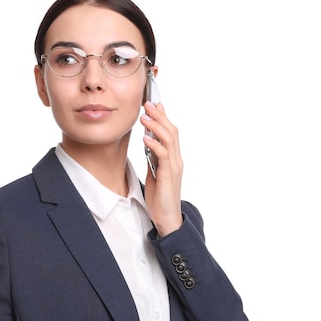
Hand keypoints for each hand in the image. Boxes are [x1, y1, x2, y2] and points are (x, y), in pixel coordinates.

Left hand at [141, 101, 183, 236]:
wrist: (167, 217)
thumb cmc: (160, 196)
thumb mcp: (154, 172)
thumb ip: (153, 157)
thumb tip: (148, 141)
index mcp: (173, 158)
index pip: (171, 132)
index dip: (163, 116)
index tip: (153, 104)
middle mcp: (176, 159)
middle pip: (172, 131)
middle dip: (159, 115)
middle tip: (147, 103)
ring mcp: (174, 167)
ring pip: (169, 139)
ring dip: (156, 126)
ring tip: (144, 116)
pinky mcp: (169, 175)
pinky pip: (163, 156)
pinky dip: (154, 145)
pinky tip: (145, 138)